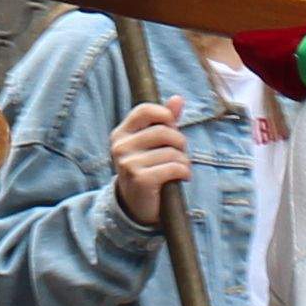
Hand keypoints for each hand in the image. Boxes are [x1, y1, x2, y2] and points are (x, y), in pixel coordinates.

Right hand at [105, 99, 187, 226]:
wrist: (136, 207)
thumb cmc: (147, 170)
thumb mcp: (151, 144)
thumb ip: (164, 121)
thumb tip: (178, 99)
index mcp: (121, 133)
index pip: (145, 110)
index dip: (165, 115)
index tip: (172, 128)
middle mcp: (120, 147)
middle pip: (163, 131)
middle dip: (180, 142)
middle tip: (180, 154)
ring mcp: (128, 163)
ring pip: (171, 152)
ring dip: (184, 161)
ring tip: (180, 168)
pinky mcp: (140, 179)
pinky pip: (174, 167)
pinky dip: (184, 172)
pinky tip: (182, 177)